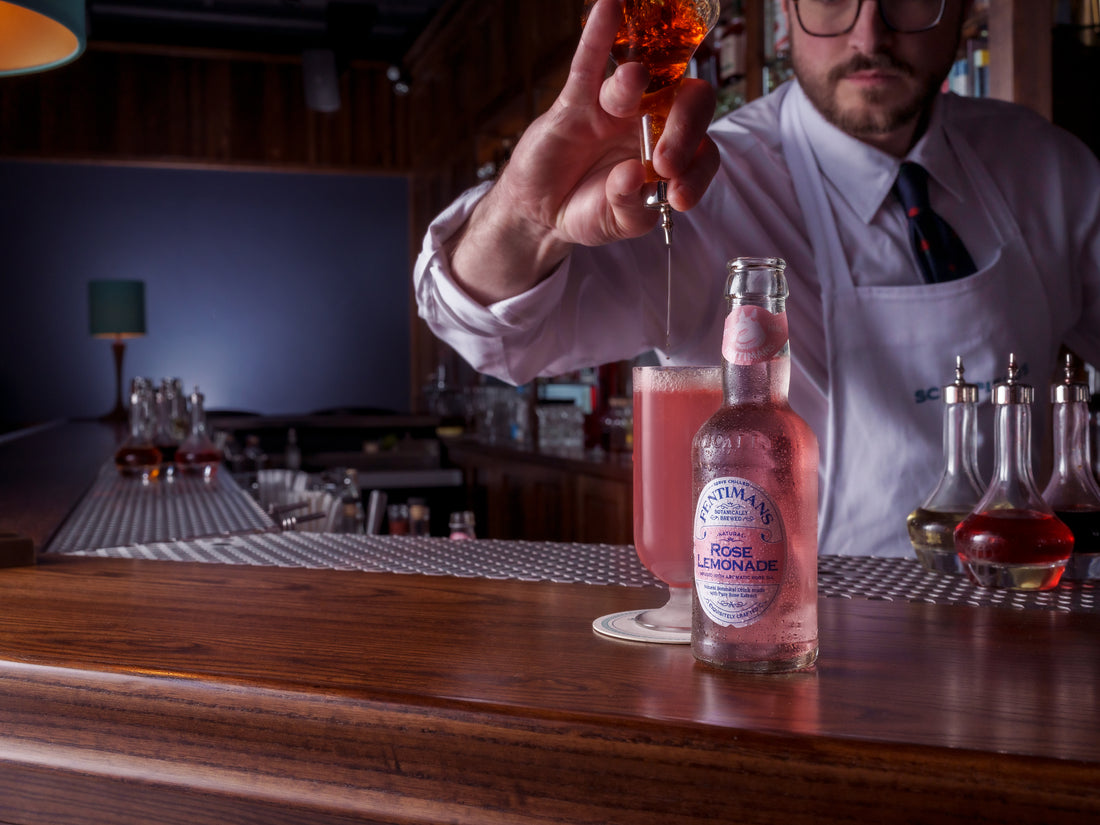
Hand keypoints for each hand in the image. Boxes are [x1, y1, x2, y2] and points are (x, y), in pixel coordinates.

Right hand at [448, 0, 718, 302]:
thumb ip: (631, 210)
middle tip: (663, 161)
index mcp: (673, 156)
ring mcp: (618, 108)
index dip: (696, 171)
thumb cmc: (589, 210)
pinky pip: (591, 64)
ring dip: (637, 83)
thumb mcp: (614, 223)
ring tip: (633, 81)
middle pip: (687, 105)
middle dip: (682, 130)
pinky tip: (610, 7)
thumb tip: (631, 178)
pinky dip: (600, 36)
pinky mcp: (578, 99)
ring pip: (641, 84)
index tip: (677, 196)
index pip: (702, 153)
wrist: (542, 209)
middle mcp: (654, 123)